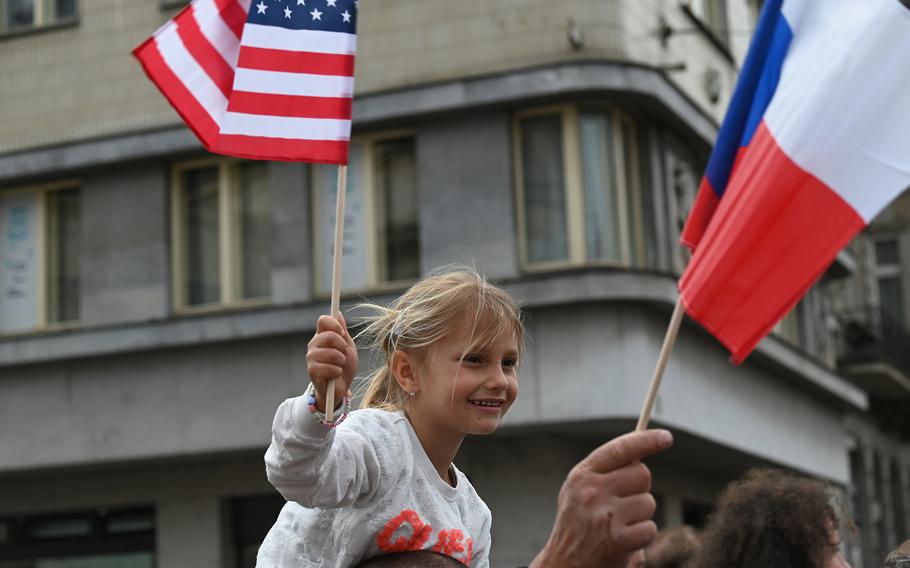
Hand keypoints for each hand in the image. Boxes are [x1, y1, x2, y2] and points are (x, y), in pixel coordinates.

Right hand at [306, 313, 358, 411]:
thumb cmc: (345, 366)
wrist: (341, 387)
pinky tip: (336, 374)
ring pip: (329, 352)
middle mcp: (314, 344)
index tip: (342, 333)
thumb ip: (343, 332)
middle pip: (328, 335)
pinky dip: (336, 371)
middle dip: (341, 345)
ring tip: (341, 365)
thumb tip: (338, 313)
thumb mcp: (348, 347)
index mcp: (323, 336)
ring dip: (340, 360)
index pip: (323, 321)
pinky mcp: (312, 371)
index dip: (334, 324)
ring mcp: (311, 358)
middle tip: (344, 354)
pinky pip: (326, 367)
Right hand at [530, 429, 672, 567]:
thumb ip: (604, 471)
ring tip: (619, 525)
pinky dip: (642, 537)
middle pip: (642, 474)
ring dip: (641, 516)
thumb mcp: (579, 491)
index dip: (647, 440)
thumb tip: (640, 451)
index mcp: (582, 475)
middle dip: (640, 488)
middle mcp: (591, 491)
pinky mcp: (617, 539)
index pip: (620, 449)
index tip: (666, 437)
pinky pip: (650, 528)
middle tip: (624, 503)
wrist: (565, 564)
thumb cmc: (577, 525)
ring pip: (648, 502)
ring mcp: (605, 514)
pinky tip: (624, 542)